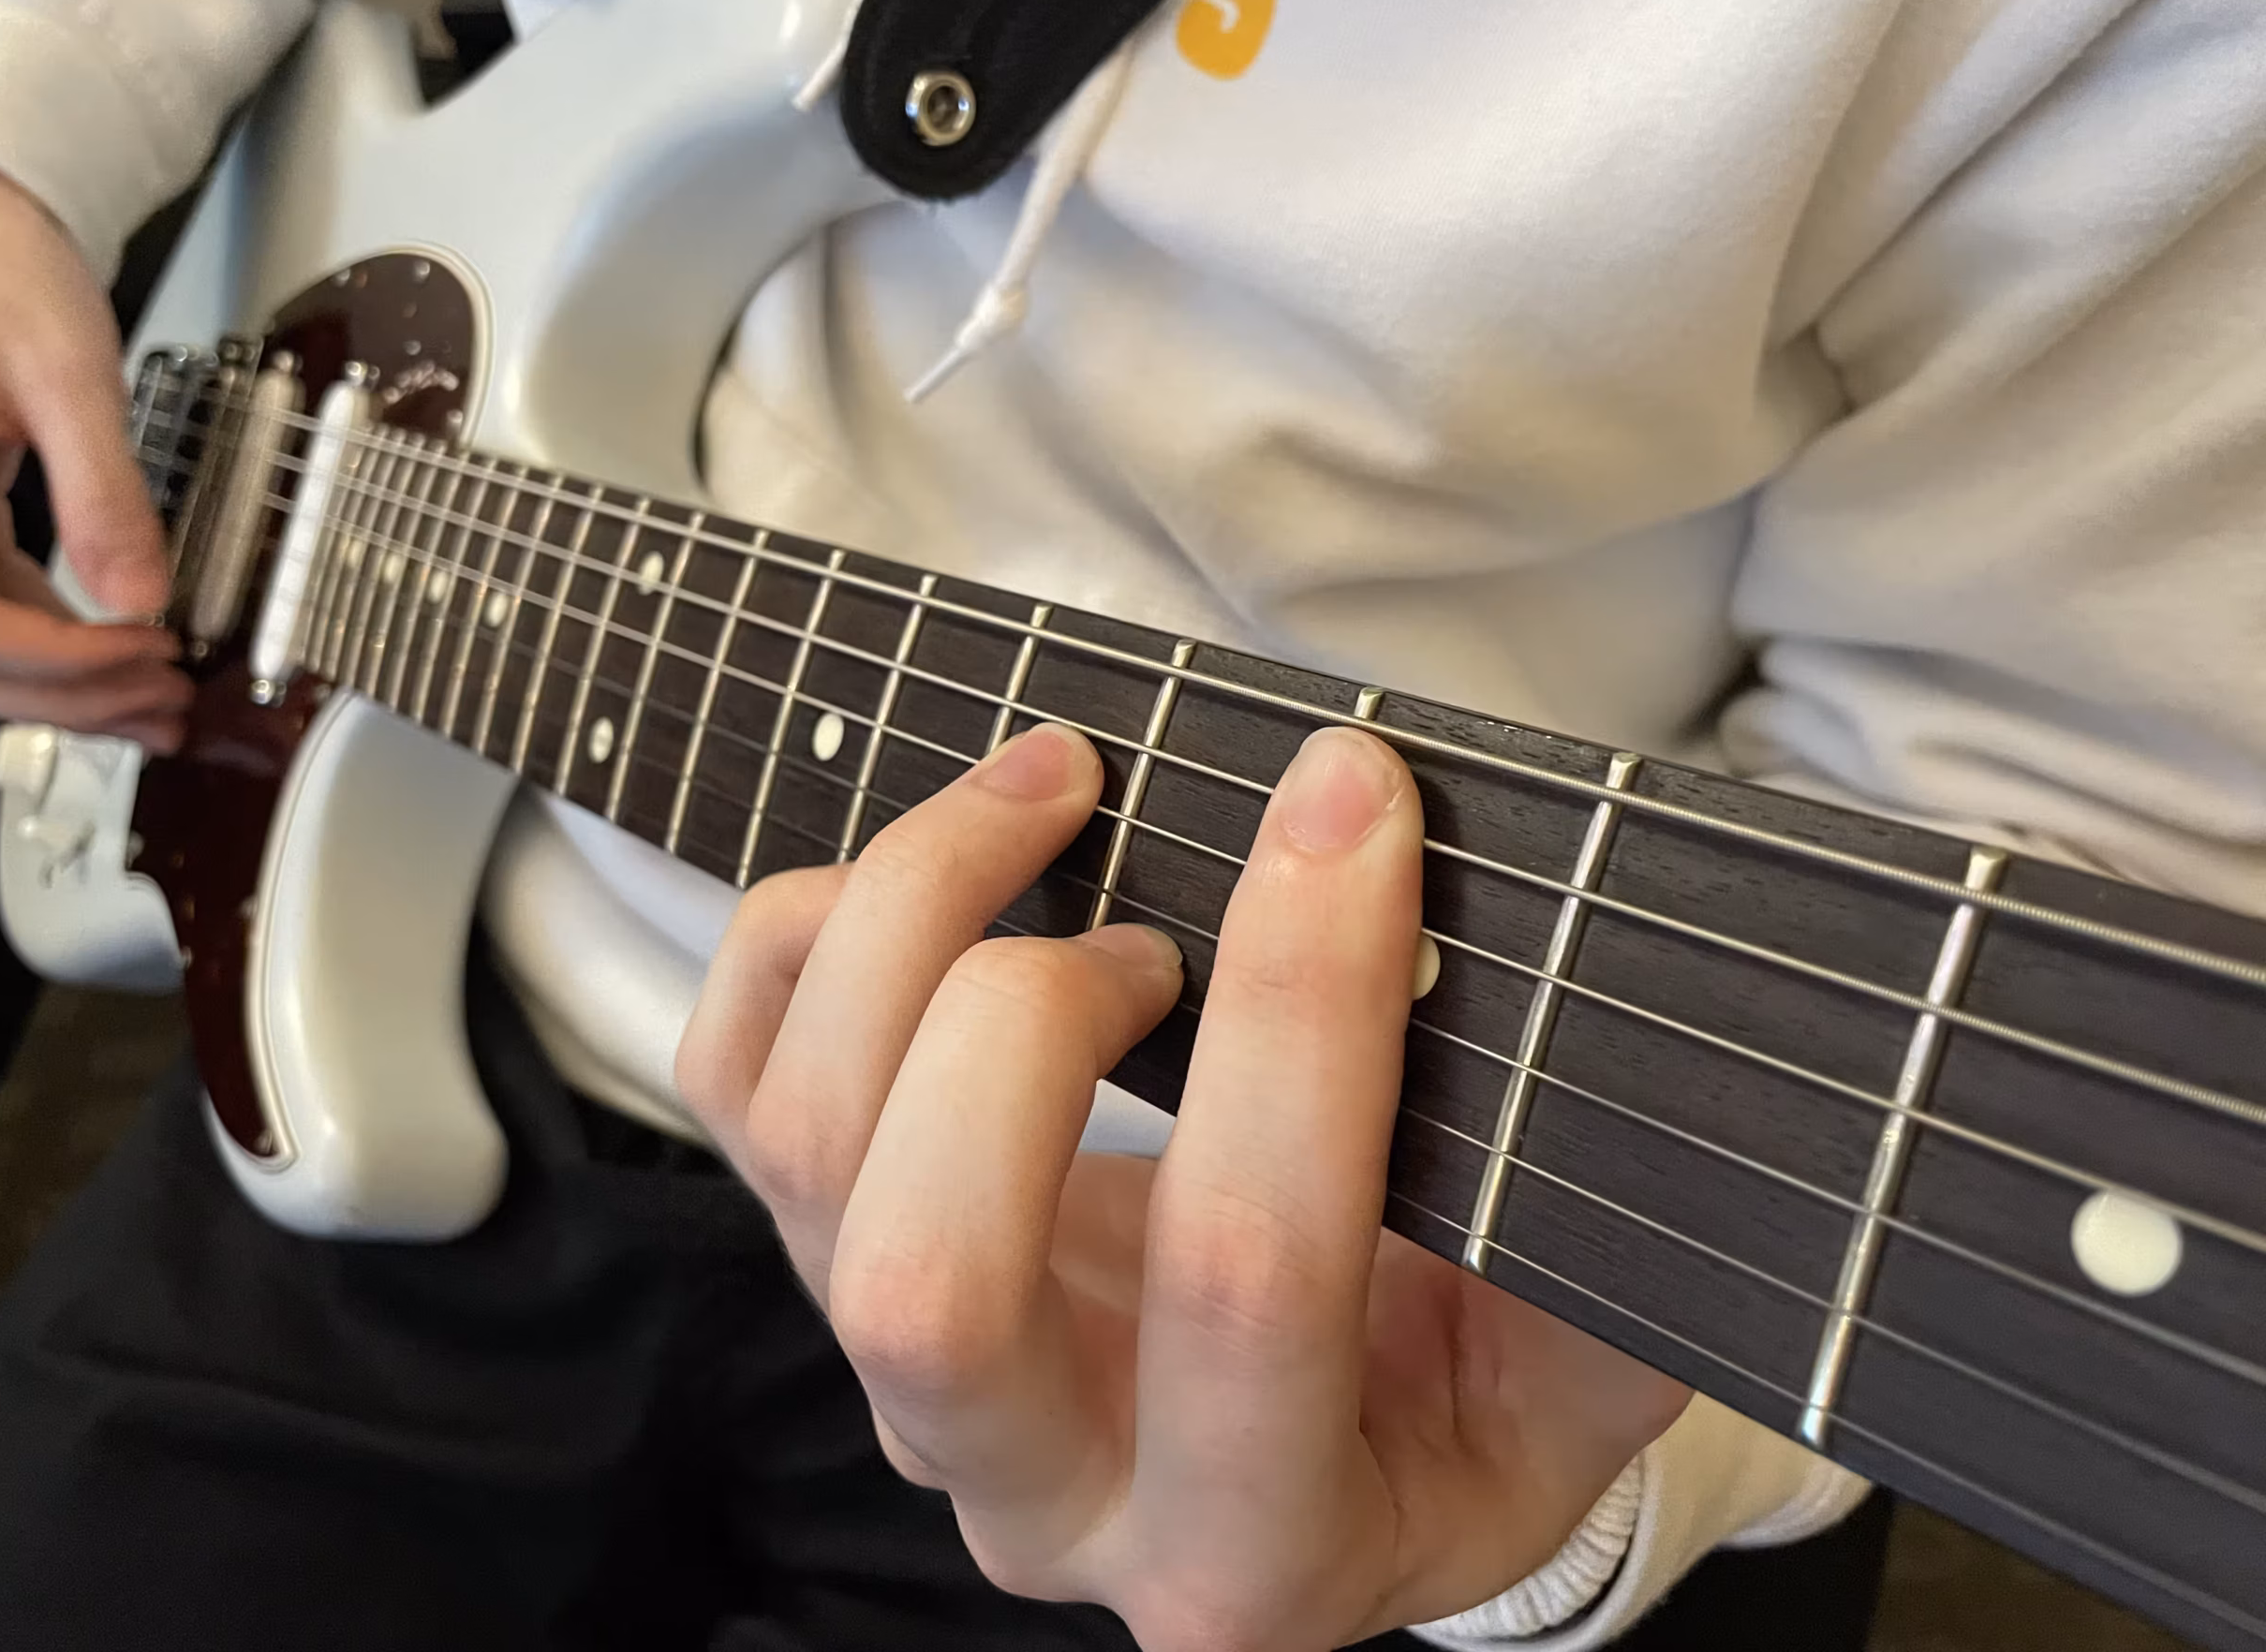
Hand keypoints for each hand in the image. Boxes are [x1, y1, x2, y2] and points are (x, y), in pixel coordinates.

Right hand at [0, 140, 185, 750]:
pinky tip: (121, 655)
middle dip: (65, 698)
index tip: (148, 653)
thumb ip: (103, 488)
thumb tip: (143, 597)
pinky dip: (52, 644)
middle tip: (167, 706)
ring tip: (159, 702)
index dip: (57, 659)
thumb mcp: (62, 366)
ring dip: (60, 688)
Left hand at [681, 722, 1689, 1649]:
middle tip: (1163, 910)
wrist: (1328, 1439)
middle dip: (1033, 1018)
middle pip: (930, 1281)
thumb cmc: (1461, 1380)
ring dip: (914, 923)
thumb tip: (1590, 1016)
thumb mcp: (1579, 1358)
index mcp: (1264, 1538)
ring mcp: (912, 1384)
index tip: (1354, 803)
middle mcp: (1048, 1489)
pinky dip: (805, 929)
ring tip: (1059, 798)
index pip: (1248, 1278)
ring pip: (809, 1158)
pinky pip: (736, 1082)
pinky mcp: (828, 1263)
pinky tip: (943, 861)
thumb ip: (1600, 1240)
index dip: (1300, 1015)